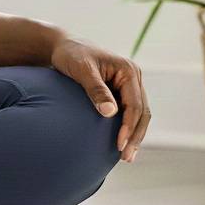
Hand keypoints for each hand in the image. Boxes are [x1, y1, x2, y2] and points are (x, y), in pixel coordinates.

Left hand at [48, 34, 150, 162]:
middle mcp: (133, 77)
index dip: (129, 127)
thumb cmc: (71, 55)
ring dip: (134, 135)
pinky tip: (121, 143)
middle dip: (135, 136)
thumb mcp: (82, 70)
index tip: (119, 145)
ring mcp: (129, 84)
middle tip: (126, 158)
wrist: (62, 47)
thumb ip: (96, 89)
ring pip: (139, 115)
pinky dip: (127, 128)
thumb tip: (110, 113)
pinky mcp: (121, 91)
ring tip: (126, 157)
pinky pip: (129, 112)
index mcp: (128, 70)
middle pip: (142, 112)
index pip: (135, 105)